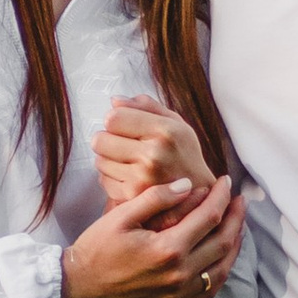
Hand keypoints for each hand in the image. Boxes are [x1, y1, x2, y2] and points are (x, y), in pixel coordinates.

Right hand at [62, 175, 244, 297]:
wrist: (78, 289)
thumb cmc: (96, 249)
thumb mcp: (121, 215)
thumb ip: (157, 197)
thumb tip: (188, 184)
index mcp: (168, 250)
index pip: (209, 217)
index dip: (221, 196)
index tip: (226, 182)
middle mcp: (180, 275)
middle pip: (224, 242)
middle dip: (235, 217)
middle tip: (239, 200)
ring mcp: (179, 296)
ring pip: (223, 268)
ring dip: (235, 244)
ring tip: (237, 224)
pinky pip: (210, 290)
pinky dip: (222, 270)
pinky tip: (222, 256)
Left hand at [94, 94, 212, 210]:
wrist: (198, 194)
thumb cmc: (184, 154)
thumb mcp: (175, 123)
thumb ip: (146, 106)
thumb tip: (114, 100)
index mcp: (165, 132)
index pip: (113, 118)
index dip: (116, 120)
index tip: (125, 125)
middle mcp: (153, 155)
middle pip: (99, 140)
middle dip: (108, 140)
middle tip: (124, 144)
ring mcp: (141, 179)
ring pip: (99, 161)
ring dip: (110, 160)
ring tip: (131, 161)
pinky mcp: (132, 197)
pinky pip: (103, 180)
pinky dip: (112, 178)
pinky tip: (131, 176)